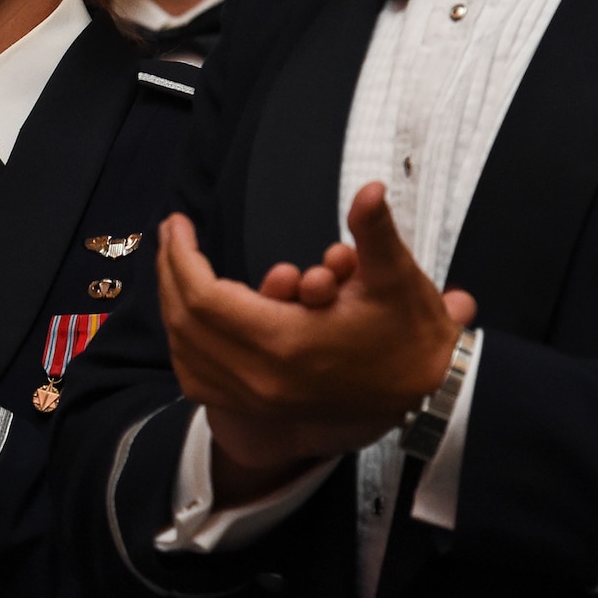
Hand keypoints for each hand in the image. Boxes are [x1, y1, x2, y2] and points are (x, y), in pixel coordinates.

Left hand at [158, 184, 476, 493]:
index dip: (182, 257)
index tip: (177, 222)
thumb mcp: (396, 277)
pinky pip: (197, 378)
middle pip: (185, 322)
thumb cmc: (409, 331)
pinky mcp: (258, 409)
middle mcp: (262, 378)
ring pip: (185, 352)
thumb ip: (374, 231)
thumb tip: (371, 189)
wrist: (428, 394)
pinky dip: (184, 344)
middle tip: (171, 235)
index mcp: (287, 342)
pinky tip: (186, 314)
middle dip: (169, 272)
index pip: (205, 297)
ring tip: (174, 265)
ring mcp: (257, 399)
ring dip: (172, 305)